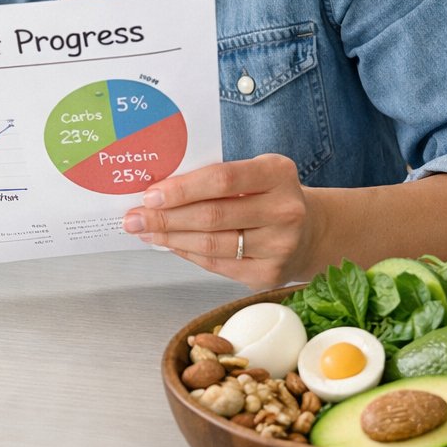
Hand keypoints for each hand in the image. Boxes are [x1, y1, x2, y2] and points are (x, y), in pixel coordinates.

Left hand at [123, 154, 315, 288]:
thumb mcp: (255, 172)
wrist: (312, 231)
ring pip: (212, 244)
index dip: (182, 189)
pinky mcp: (269, 274)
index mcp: (278, 173)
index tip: (150, 194)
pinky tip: (170, 245)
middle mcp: (284, 210)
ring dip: (171, 238)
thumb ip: (215, 177)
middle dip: (165, 217)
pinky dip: (188, 253)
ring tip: (145, 231)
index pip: (222, 179)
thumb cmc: (269, 195)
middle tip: (134, 217)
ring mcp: (280, 246)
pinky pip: (217, 264)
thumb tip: (159, 191)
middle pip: (212, 216)